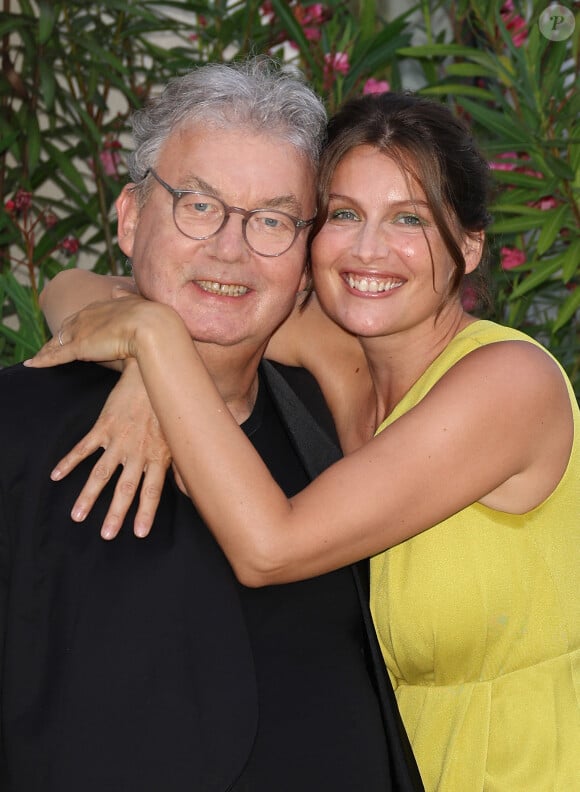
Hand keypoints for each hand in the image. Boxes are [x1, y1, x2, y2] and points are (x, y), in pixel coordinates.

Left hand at [25, 289, 162, 368]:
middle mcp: (86, 316)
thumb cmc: (150, 316)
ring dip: (45, 351)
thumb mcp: (137, 302)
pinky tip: (31, 365)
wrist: (150, 326)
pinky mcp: (79, 347)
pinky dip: (42, 360)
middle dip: (56, 338)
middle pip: (65, 329)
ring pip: (56, 343)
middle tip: (48, 347)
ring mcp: (81, 332)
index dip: (75, 326)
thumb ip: (125, 295)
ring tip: (36, 359)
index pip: (82, 318)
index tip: (71, 333)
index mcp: (101, 306)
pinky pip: (56, 356)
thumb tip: (117, 287)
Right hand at [51, 360, 172, 538]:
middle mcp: (138, 451)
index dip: (146, 512)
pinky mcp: (104, 425)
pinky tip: (56, 475)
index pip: (152, 490)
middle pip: (126, 487)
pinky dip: (69, 461)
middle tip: (106, 534)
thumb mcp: (178, 437)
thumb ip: (180, 465)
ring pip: (102, 473)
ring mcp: (120, 439)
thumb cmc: (169, 408)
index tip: (139, 533)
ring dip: (89, 495)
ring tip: (77, 516)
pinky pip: (84, 447)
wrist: (153, 375)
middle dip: (115, 513)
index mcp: (159, 456)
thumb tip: (190, 489)